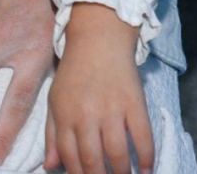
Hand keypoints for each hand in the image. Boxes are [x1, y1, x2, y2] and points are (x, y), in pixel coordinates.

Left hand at [44, 4, 152, 173]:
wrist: (98, 37)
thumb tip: (50, 167)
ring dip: (123, 173)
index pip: (69, 158)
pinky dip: (147, 158)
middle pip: (93, 161)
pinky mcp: (134, 102)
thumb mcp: (56, 99)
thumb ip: (52, 134)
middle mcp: (86, 114)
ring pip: (118, 154)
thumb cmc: (74, 71)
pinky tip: (146, 169)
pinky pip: (143, 137)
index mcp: (65, 114)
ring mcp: (112, 108)